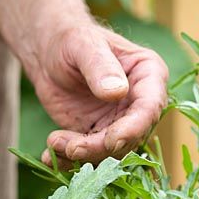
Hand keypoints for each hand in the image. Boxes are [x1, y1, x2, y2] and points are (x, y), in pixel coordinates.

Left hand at [34, 22, 168, 167]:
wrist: (48, 53)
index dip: (133, 129)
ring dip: (82, 154)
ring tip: (54, 143)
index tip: (110, 140)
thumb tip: (117, 92)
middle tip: (70, 148)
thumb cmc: (71, 39)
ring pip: (109, 151)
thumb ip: (100, 67)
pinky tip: (49, 155)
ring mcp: (119, 121)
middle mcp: (139, 103)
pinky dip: (69, 159)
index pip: (149, 108)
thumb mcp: (83, 46)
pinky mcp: (97, 134)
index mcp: (148, 76)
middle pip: (130, 137)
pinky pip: (88, 154)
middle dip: (100, 148)